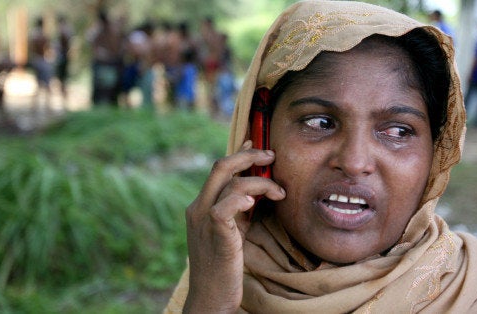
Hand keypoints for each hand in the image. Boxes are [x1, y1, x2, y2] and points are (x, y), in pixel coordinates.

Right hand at [183, 140, 285, 312]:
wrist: (210, 297)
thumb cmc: (223, 265)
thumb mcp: (231, 231)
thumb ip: (239, 210)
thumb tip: (255, 191)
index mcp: (201, 205)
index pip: (218, 169)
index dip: (238, 152)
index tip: (256, 142)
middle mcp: (197, 207)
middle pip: (221, 166)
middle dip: (249, 155)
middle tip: (271, 156)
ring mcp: (202, 219)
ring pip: (229, 182)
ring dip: (260, 182)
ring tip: (279, 193)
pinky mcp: (213, 232)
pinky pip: (224, 206)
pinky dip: (241, 198)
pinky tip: (254, 202)